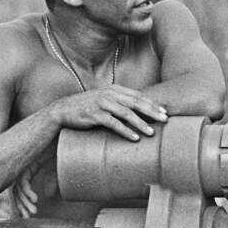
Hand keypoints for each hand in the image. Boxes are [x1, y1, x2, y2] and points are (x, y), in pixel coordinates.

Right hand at [49, 85, 168, 140]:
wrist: (62, 111)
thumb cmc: (86, 108)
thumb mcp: (104, 100)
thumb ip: (119, 102)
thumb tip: (138, 111)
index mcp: (114, 89)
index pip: (138, 95)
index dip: (152, 103)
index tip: (164, 112)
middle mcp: (109, 94)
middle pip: (136, 103)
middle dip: (152, 112)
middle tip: (165, 120)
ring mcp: (102, 104)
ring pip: (127, 113)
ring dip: (141, 123)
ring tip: (152, 133)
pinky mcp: (94, 115)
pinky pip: (114, 123)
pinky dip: (126, 131)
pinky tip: (135, 137)